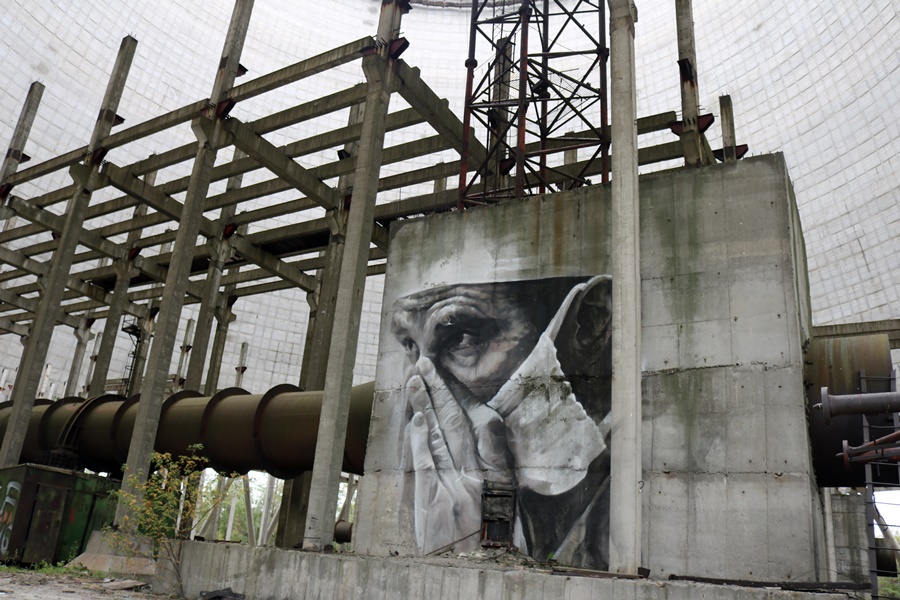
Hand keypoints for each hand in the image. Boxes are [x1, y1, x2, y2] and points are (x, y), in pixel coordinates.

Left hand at [406, 357, 509, 553]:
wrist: (476, 575)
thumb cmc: (491, 543)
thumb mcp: (503, 507)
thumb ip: (494, 463)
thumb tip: (487, 423)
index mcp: (499, 480)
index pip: (485, 428)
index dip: (466, 400)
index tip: (453, 378)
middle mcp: (478, 482)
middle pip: (457, 425)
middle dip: (441, 391)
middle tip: (426, 364)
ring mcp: (455, 493)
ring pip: (439, 438)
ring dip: (425, 405)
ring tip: (414, 378)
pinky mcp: (433, 507)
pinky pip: (426, 465)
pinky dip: (419, 439)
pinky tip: (415, 417)